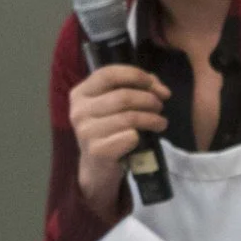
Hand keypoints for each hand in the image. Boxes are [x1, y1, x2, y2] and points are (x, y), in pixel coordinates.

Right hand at [68, 62, 170, 217]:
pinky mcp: (97, 151)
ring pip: (129, 117)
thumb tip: (160, 89)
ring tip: (160, 123)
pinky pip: (129, 137)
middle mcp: (79, 111)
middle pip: (123, 96)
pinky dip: (141, 136)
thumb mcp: (115, 105)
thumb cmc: (109, 130)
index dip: (135, 75)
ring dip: (152, 119)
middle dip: (149, 99)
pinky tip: (145, 139)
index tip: (153, 85)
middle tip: (160, 107)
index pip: (108, 74)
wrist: (97, 167)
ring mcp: (86, 132)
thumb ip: (135, 88)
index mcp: (81, 93)